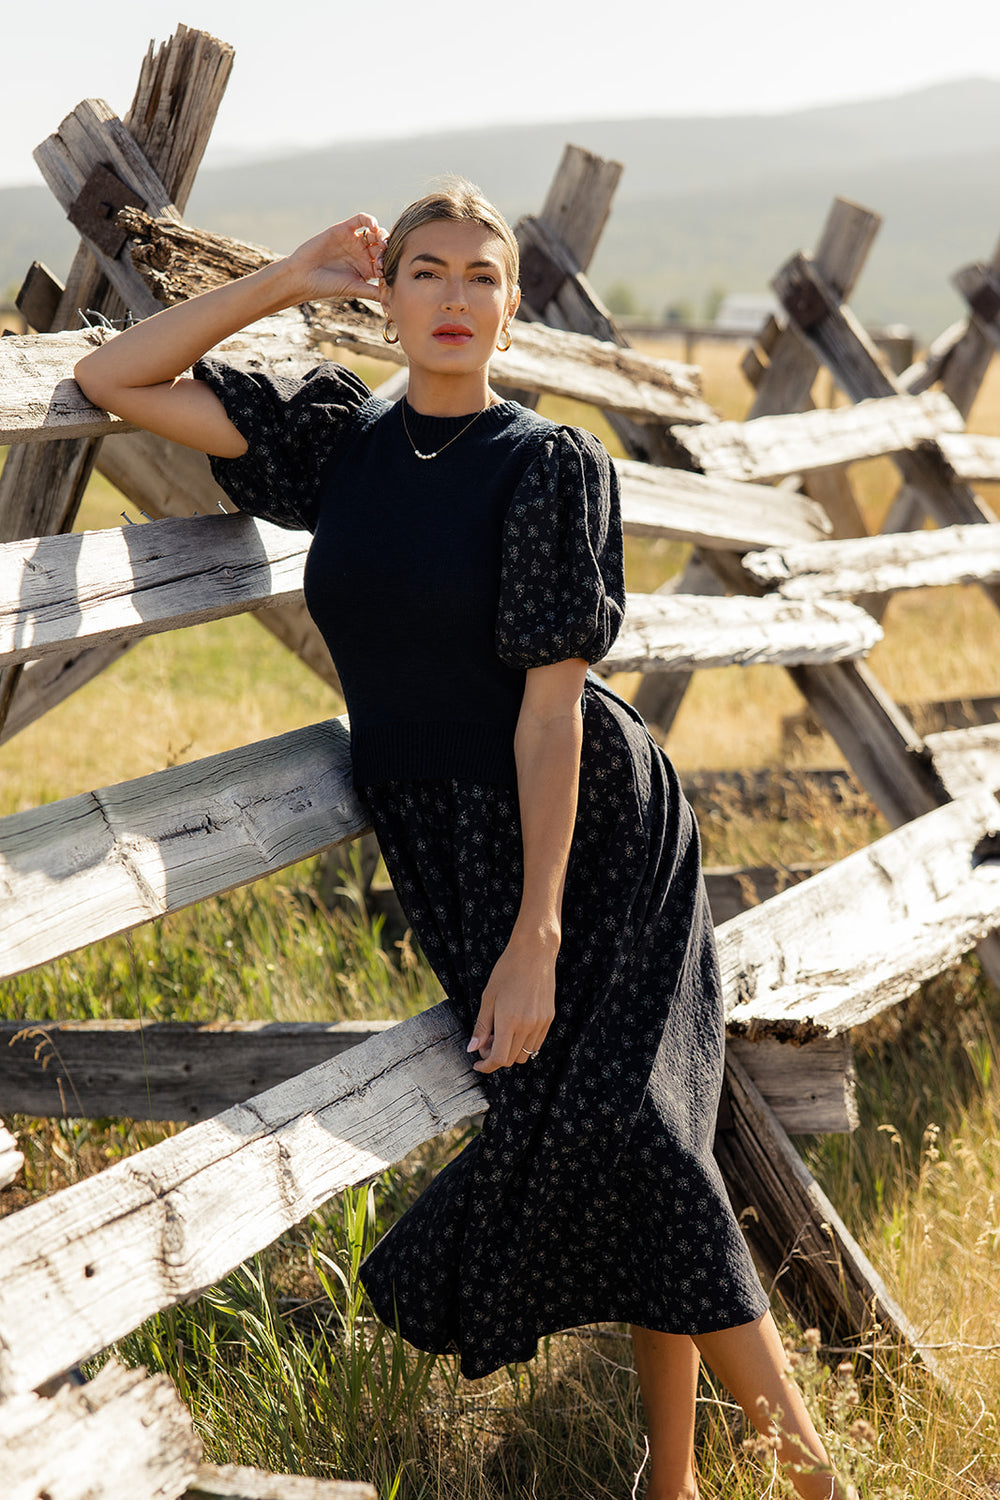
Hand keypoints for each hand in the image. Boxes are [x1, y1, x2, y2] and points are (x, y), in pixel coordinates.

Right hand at [283, 213, 387, 302]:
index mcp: (367, 270)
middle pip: (383, 246)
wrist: (302, 276)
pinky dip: (370, 220)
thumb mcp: (354, 289)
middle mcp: (362, 254)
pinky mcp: (344, 229)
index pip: (386, 263)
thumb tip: (392, 301)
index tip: (385, 271)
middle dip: (387, 249)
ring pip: (375, 233)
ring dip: (382, 235)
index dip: (389, 264)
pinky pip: (361, 220)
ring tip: (380, 241)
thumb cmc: (326, 287)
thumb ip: (373, 292)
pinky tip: (373, 226)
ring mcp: (354, 241)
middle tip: (382, 255)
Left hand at [467, 928, 557, 1073]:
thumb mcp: (488, 998)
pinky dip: (524, 1044)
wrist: (534, 953)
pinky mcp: (549, 1019)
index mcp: (510, 1021)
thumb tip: (472, 1048)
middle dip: (496, 1057)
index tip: (477, 1064)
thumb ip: (482, 1026)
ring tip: (501, 1033)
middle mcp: (528, 1026)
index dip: (486, 1066)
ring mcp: (541, 1023)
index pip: (499, 1058)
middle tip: (486, 1042)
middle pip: (511, 1059)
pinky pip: (536, 1043)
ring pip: (526, 1054)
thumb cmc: (507, 971)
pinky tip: (515, 1028)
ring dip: (511, 1052)